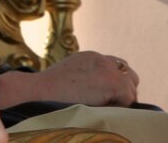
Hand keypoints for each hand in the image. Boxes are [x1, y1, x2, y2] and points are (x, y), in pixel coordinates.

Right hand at [0, 51, 139, 108]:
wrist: (37, 93)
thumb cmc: (47, 93)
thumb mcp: (68, 77)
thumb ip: (85, 79)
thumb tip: (99, 95)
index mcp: (90, 57)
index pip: (115, 67)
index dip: (115, 84)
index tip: (106, 98)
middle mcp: (101, 59)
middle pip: (129, 75)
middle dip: (123, 91)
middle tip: (111, 106)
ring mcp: (107, 70)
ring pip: (131, 88)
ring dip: (122, 100)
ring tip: (105, 109)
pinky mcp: (112, 82)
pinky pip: (128, 99)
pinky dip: (119, 107)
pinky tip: (101, 110)